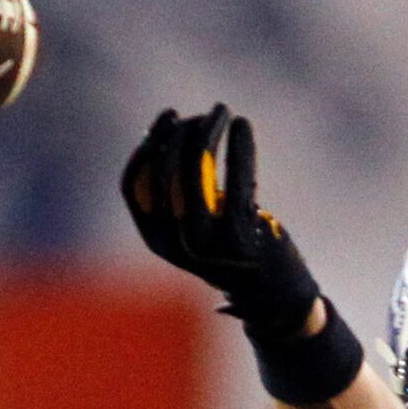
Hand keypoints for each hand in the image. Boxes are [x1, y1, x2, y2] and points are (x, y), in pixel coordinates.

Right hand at [119, 103, 319, 336]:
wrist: (274, 296)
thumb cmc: (232, 250)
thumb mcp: (195, 226)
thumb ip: (177, 191)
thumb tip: (167, 133)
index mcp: (158, 241)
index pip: (133, 186)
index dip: (147, 145)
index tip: (166, 119)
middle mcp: (176, 244)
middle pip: (164, 172)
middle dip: (179, 133)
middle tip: (200, 114)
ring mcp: (208, 241)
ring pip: (197, 172)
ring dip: (208, 132)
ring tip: (221, 112)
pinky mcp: (242, 235)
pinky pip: (236, 178)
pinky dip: (239, 146)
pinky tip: (242, 125)